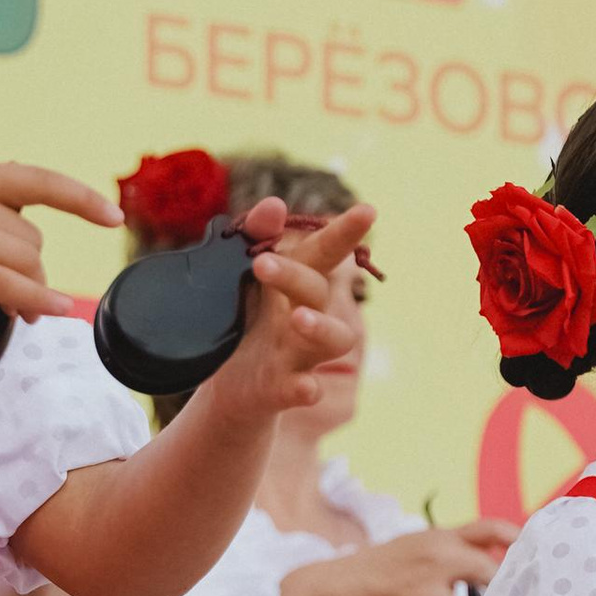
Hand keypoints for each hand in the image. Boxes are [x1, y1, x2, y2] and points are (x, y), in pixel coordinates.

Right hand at [0, 163, 114, 340]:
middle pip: (30, 235)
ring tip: (19, 312)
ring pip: (24, 260)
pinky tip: (49, 312)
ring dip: (32, 291)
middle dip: (33, 269)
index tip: (112, 216)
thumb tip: (27, 245)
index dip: (80, 199)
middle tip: (20, 300)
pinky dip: (36, 300)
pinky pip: (10, 285)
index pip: (36, 180)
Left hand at [196, 200, 370, 423]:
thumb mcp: (240, 275)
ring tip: (298, 318)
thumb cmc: (244, 318)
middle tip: (262, 263)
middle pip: (317, 292)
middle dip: (295, 275)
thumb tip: (273, 205)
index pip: (323, 251)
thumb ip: (255, 237)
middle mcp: (308, 315)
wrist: (228, 385)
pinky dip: (304, 390)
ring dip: (320, 327)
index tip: (368, 211)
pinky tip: (307, 388)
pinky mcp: (281, 390)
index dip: (344, 232)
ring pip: (332, 342)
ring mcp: (298, 355)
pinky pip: (299, 391)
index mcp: (299, 282)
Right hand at [280, 519, 514, 595]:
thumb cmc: (379, 571)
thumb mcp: (414, 549)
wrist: (342, 584)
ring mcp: (433, 570)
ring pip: (486, 578)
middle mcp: (441, 546)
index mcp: (440, 534)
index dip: (518, 538)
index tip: (537, 552)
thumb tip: (478, 562)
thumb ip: (446, 552)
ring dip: (504, 595)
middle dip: (518, 574)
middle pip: (495, 555)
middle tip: (535, 591)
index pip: (490, 526)